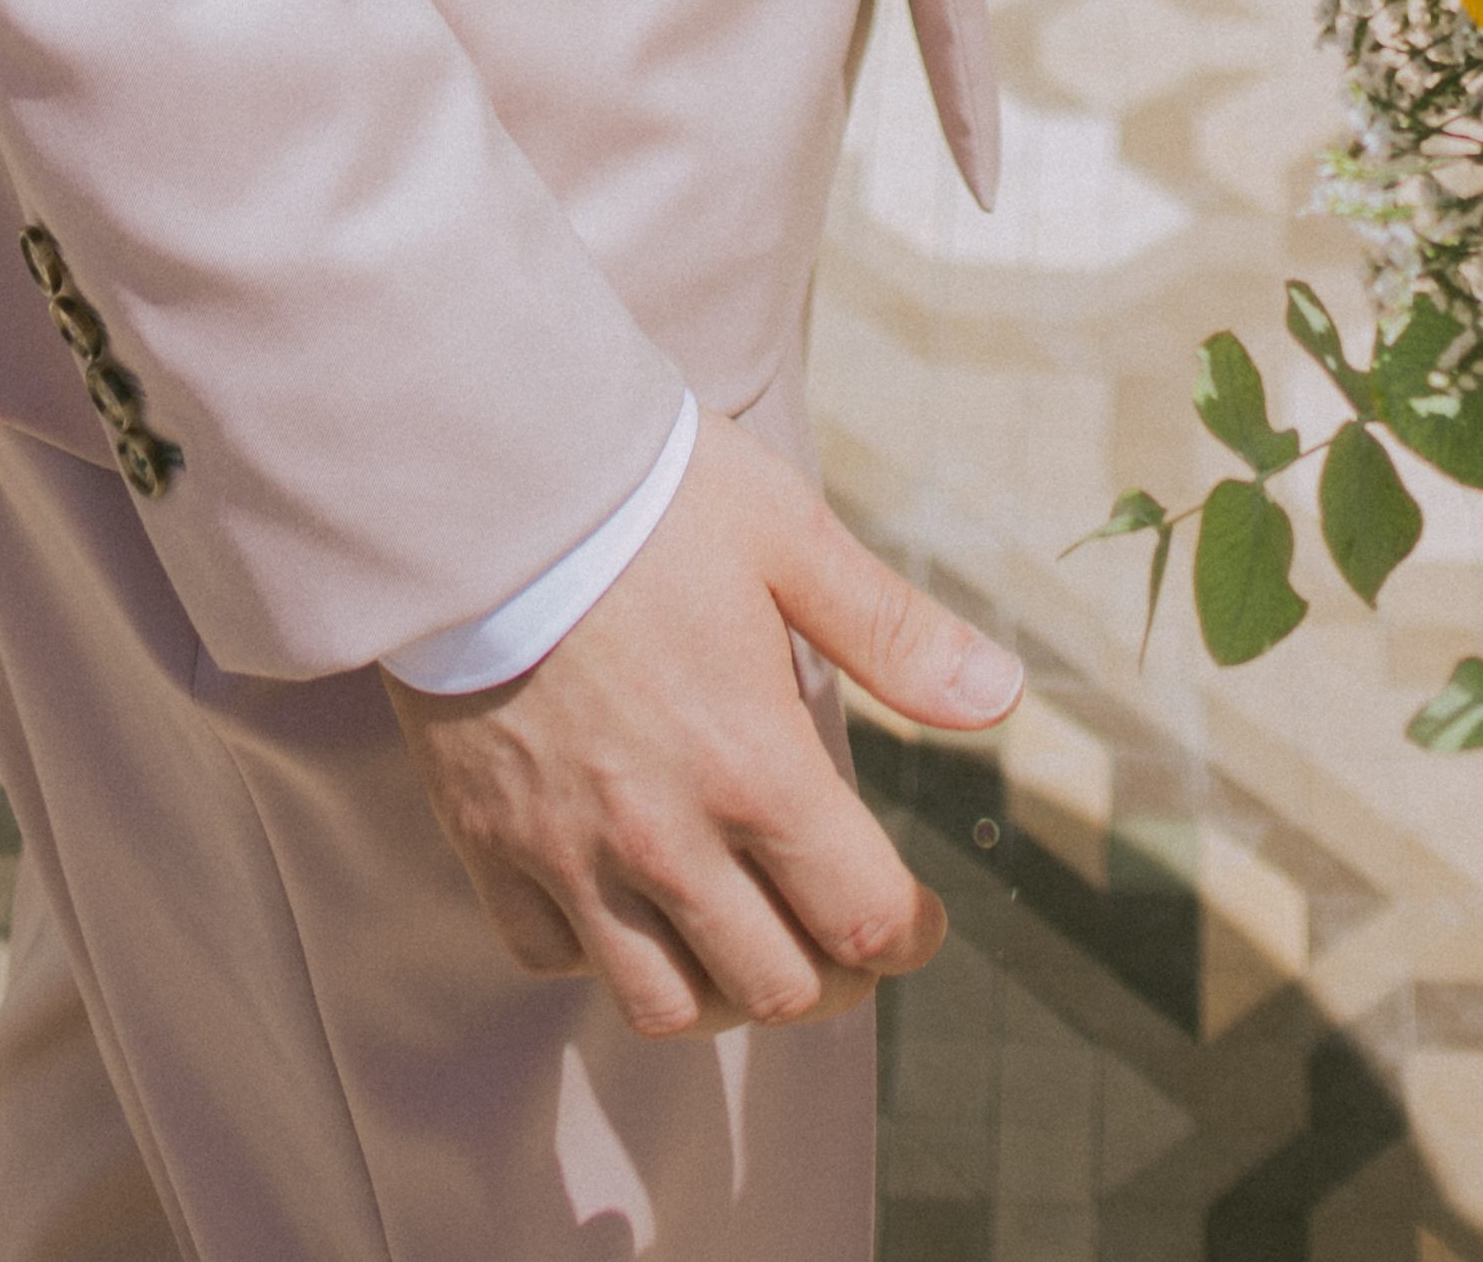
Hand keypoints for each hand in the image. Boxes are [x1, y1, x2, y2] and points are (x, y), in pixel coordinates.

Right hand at [386, 424, 1016, 1040]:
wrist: (481, 477)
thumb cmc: (645, 492)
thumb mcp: (787, 536)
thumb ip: (892, 633)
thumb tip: (1002, 697)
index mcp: (753, 766)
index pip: (861, 920)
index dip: (908, 936)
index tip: (919, 920)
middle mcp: (664, 837)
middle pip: (776, 989)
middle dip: (833, 978)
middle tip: (844, 937)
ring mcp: (568, 850)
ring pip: (664, 1004)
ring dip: (724, 991)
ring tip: (746, 943)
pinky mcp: (489, 840)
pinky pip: (552, 956)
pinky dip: (602, 955)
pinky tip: (628, 902)